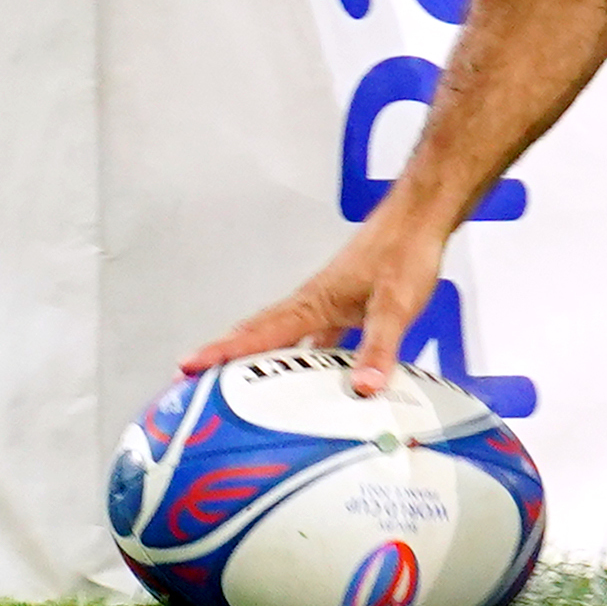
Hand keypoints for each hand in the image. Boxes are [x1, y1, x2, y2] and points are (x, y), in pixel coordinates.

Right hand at [181, 211, 446, 396]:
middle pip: (259, 333)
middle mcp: (312, 301)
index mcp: (313, 302)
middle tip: (190, 379)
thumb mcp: (396, 305)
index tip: (185, 367)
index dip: (222, 351)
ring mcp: (328, 301)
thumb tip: (361, 389)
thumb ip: (378, 347)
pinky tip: (315, 379)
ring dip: (262, 358)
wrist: (421, 216)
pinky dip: (306, 358)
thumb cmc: (405, 251)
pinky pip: (315, 337)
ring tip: (240, 388)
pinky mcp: (347, 303)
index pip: (259, 332)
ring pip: (285, 336)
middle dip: (225, 356)